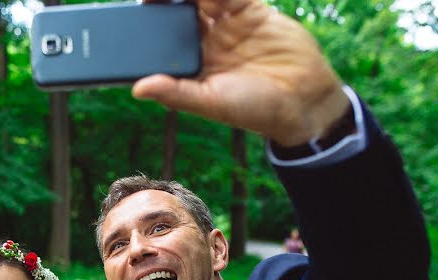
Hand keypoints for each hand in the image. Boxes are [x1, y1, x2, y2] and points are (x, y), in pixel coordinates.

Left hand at [135, 0, 349, 145]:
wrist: (304, 99)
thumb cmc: (255, 110)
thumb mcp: (211, 102)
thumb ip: (175, 93)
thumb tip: (137, 89)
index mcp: (190, 66)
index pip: (161, 42)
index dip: (148, 26)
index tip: (133, 14)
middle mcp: (205, 43)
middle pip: (177, 13)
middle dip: (163, 2)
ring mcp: (226, 25)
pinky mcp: (250, 10)